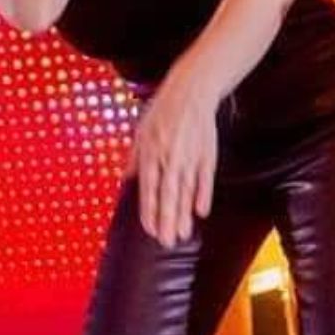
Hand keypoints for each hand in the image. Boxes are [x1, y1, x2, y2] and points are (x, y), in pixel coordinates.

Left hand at [129, 74, 218, 246]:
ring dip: (184, 214)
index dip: (150, 211)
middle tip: (166, 242)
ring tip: (183, 234)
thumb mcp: (141, 132)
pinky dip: (203, 195)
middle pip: (168, 195)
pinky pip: (205, 179)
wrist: (192, 92)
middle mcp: (170, 158)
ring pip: (186, 191)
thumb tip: (127, 180)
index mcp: (151, 153)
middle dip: (167, 220)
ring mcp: (190, 157)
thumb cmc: (164, 110)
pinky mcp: (207, 154)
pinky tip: (201, 212)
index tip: (150, 230)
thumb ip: (135, 159)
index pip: (149, 189)